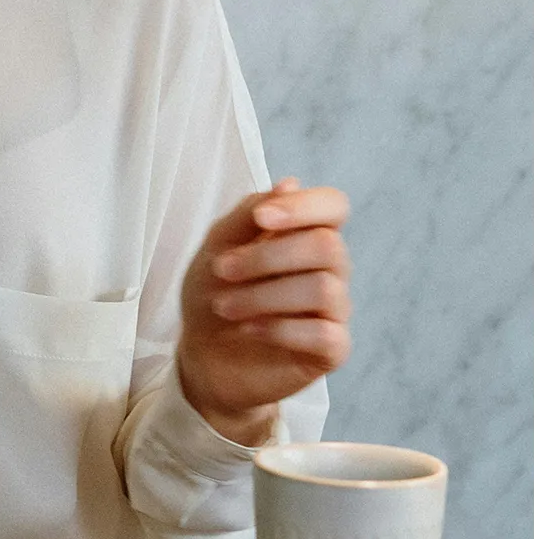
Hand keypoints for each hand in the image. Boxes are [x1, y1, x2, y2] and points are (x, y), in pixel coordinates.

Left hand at [177, 178, 352, 444]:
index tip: (262, 219)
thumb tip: (290, 183)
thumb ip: (249, 215)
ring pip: (323, 289)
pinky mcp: (332, 350)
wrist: (203, 355)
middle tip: (221, 271)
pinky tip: (249, 329)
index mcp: (306, 234)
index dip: (304, 207)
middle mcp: (330, 268)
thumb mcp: (217, 248)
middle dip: (266, 257)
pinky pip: (324, 333)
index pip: (333, 206)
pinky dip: (279, 329)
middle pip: (326, 246)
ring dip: (262, 296)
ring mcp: (335, 310)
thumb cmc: (214, 293)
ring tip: (223, 307)